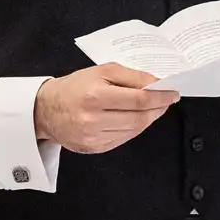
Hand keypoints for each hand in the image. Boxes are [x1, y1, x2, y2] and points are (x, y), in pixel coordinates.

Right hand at [33, 64, 179, 153]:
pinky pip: (124, 138)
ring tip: (153, 107)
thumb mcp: (102, 71)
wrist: (46, 109)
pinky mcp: (94, 148)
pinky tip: (136, 118)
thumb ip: (132, 76)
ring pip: (135, 130)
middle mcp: (93, 120)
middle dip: (159, 108)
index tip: (173, 92)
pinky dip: (135, 128)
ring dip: (149, 118)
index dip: (161, 97)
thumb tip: (157, 83)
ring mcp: (93, 137)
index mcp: (95, 96)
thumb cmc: (75, 86)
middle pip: (140, 118)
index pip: (139, 100)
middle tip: (167, 99)